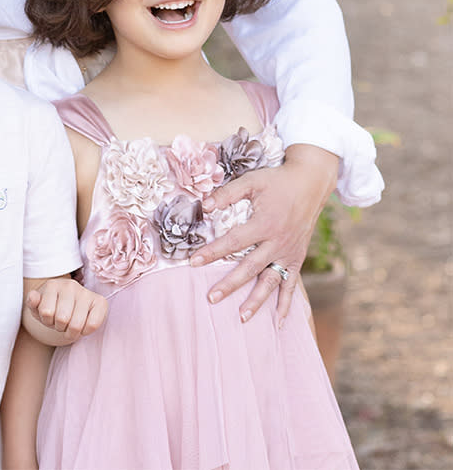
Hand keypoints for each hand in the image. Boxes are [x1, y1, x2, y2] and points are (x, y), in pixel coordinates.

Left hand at [26, 277, 107, 342]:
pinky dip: (86, 331)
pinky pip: (93, 325)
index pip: (46, 312)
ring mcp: (86, 292)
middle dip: (59, 327)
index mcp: (53, 284)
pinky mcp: (100, 301)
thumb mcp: (38, 308)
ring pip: (76, 325)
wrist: (68, 306)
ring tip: (70, 324)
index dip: (46, 321)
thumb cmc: (52, 308)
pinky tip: (83, 325)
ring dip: (71, 332)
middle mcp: (71, 285)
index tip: (49, 316)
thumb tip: (33, 296)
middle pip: (62, 319)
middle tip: (61, 323)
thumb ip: (32, 303)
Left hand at [192, 144, 337, 321]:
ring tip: (241, 317)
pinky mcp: (297, 259)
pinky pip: (291, 285)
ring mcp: (288, 253)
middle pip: (250, 268)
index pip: (234, 242)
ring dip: (257, 301)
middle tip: (210, 298)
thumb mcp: (251, 181)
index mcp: (264, 223)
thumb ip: (228, 194)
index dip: (213, 252)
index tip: (193, 262)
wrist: (310, 183)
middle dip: (230, 284)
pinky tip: (279, 322)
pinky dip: (286, 304)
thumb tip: (204, 206)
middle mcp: (277, 243)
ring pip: (270, 282)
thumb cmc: (277, 181)